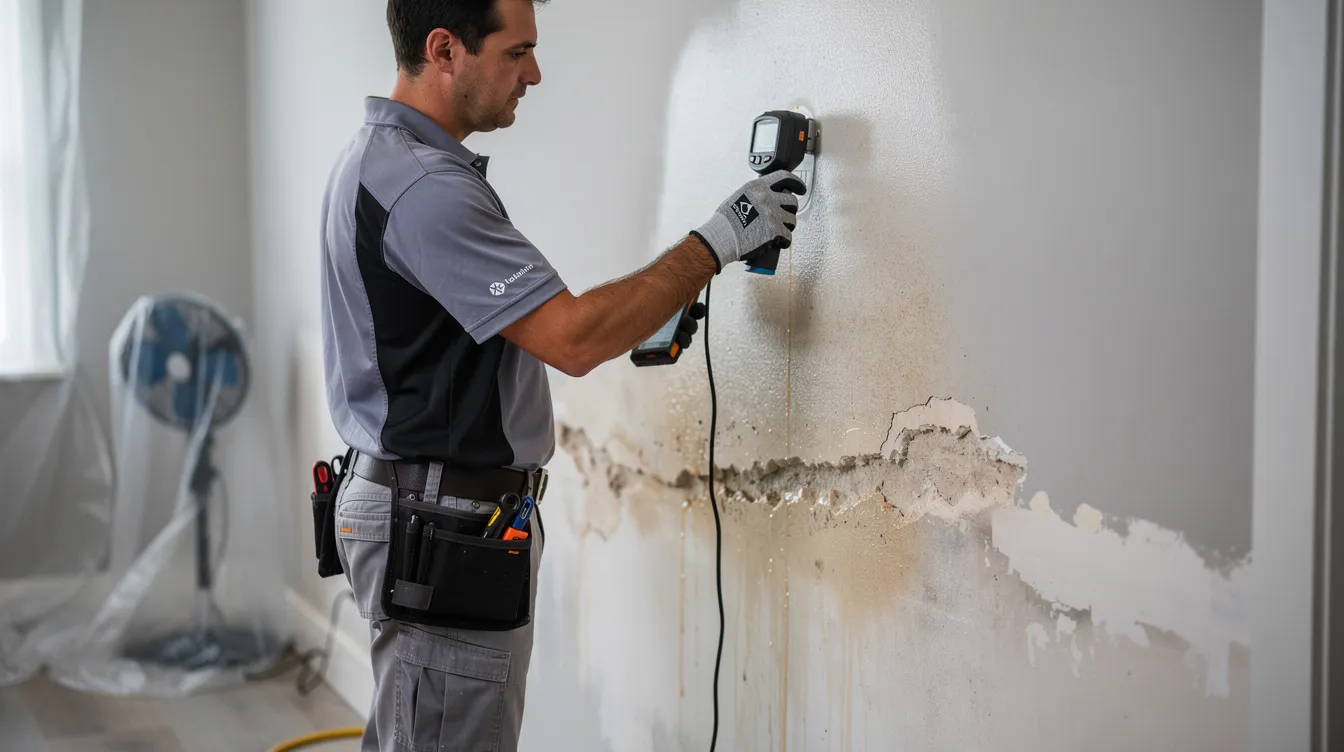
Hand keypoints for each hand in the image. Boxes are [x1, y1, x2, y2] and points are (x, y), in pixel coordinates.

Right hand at [692, 173, 806, 271]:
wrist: (721, 238)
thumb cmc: (724, 221)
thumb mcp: (738, 196)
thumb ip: (753, 194)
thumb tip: (762, 196)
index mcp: (758, 186)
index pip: (784, 177)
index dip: (796, 182)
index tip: (800, 188)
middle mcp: (767, 198)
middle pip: (792, 201)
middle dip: (790, 209)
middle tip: (786, 214)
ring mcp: (772, 214)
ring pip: (792, 219)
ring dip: (788, 225)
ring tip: (780, 230)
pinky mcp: (775, 231)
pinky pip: (788, 236)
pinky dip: (785, 241)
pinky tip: (780, 242)